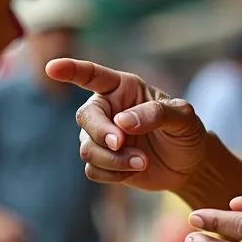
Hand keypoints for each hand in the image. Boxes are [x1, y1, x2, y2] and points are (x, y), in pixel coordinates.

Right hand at [46, 59, 206, 192]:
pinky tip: (133, 171)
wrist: (189, 164)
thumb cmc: (186, 132)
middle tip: (122, 143)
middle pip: (85, 118)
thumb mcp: (183, 117)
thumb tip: (122, 122)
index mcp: (123, 88)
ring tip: (143, 161)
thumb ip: (156, 114)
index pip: (92, 75)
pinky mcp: (102, 162)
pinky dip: (113, 174)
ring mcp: (101, 136)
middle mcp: (107, 109)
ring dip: (114, 160)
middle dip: (101, 133)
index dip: (71, 70)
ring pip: (87, 149)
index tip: (52, 67)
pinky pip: (93, 170)